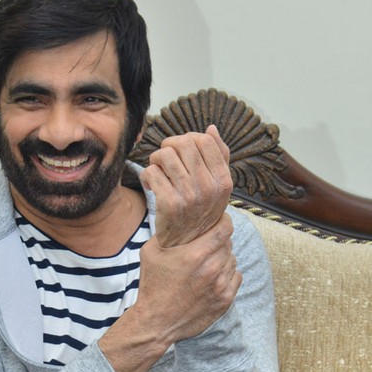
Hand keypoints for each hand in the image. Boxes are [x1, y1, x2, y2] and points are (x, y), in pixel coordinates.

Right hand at [136, 212, 241, 341]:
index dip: (224, 221)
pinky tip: (214, 277)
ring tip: (208, 263)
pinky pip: (236, 277)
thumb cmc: (152, 286)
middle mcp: (212, 268)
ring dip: (223, 258)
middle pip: (228, 244)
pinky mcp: (226, 300)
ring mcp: (221, 285)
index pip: (224, 229)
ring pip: (232, 260)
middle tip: (209, 243)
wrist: (157, 322)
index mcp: (195, 254)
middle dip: (220, 240)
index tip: (220, 220)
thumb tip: (177, 218)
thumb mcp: (151, 252)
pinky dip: (228, 274)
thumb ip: (166, 232)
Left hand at [140, 125, 231, 247]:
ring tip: (159, 171)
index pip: (205, 141)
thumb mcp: (217, 186)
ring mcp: (189, 196)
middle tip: (166, 158)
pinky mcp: (169, 203)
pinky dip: (148, 175)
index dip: (189, 139)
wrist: (186, 242)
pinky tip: (152, 184)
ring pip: (165, 155)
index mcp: (223, 180)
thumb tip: (211, 129)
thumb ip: (219, 157)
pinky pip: (151, 172)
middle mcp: (208, 187)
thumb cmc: (201, 208)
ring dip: (157, 159)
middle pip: (184, 144)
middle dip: (170, 146)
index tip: (182, 149)